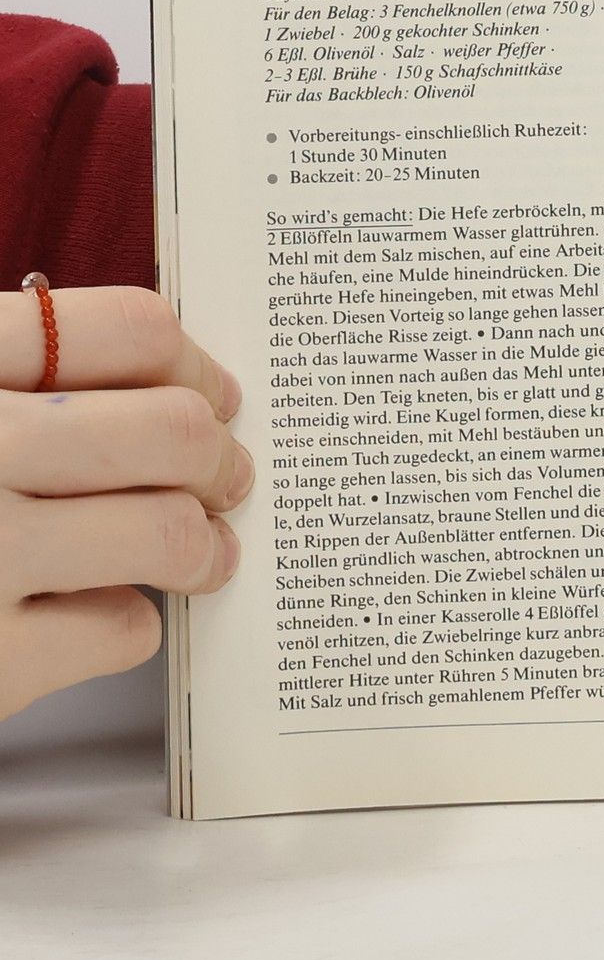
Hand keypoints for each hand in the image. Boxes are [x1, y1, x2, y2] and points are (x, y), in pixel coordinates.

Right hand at [0, 287, 250, 722]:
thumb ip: (8, 377)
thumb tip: (167, 383)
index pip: (130, 329)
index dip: (194, 365)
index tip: (212, 395)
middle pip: (173, 430)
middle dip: (221, 459)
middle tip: (226, 477)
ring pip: (168, 531)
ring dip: (202, 546)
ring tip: (199, 553)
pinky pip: (122, 630)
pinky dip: (123, 625)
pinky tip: (85, 617)